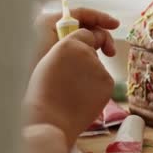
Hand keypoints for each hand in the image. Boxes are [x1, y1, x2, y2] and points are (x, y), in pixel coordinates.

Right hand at [24, 29, 114, 147]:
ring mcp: (100, 68)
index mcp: (67, 44)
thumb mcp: (49, 63)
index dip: (86, 42)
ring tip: (72, 93)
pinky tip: (81, 99)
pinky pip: (104, 82)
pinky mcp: (108, 83)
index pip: (86, 33)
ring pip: (98, 68)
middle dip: (88, 60)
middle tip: (73, 78)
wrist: (50, 119)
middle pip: (93, 51)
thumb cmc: (43, 94)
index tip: (90, 47)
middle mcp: (87, 52)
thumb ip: (67, 53)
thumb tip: (85, 51)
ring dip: (90, 77)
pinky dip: (96, 89)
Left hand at [34, 8, 119, 67]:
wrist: (34, 96)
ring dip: (96, 45)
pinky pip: (77, 48)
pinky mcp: (56, 55)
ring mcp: (53, 42)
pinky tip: (93, 62)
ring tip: (104, 58)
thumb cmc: (42, 69)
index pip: (80, 13)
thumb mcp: (65, 47)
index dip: (100, 18)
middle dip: (101, 35)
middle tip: (111, 52)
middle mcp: (50, 29)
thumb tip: (98, 34)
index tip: (116, 26)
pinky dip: (88, 52)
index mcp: (48, 22)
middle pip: (83, 25)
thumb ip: (83, 36)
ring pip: (82, 38)